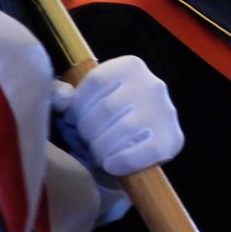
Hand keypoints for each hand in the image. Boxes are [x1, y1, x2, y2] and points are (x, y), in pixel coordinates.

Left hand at [59, 55, 183, 176]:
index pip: (97, 81)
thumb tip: (63, 99)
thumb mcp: (75, 104)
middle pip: (108, 108)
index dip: (79, 106)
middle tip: (89, 140)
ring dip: (101, 149)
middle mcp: (154, 85)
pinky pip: (136, 154)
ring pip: (121, 131)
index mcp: (131, 67)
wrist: (128, 158)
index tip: (75, 119)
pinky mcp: (172, 141)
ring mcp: (166, 113)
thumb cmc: (97, 125)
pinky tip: (113, 164)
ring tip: (100, 151)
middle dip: (89, 131)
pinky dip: (118, 163)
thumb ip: (58, 94)